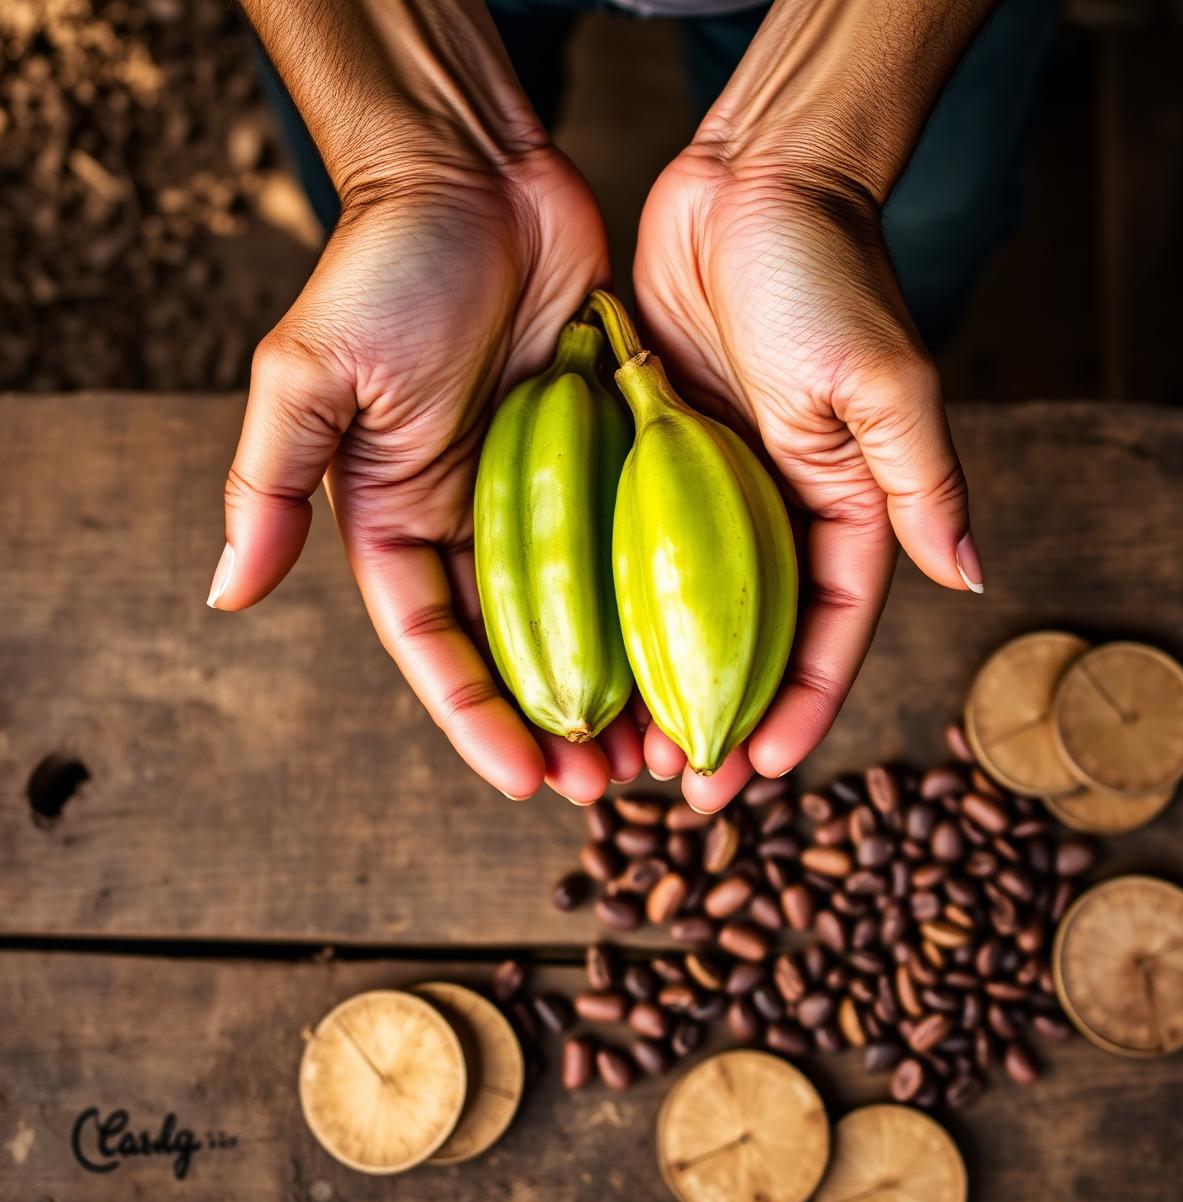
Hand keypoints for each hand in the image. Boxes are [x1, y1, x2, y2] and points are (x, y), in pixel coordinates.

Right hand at [209, 152, 643, 801]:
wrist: (474, 176)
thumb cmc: (385, 268)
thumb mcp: (309, 376)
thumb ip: (266, 485)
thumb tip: (225, 593)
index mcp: (397, 518)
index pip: (434, 643)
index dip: (475, 717)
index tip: (523, 780)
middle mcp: (472, 519)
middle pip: (518, 646)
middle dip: (556, 721)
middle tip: (607, 783)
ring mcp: (544, 491)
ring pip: (586, 611)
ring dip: (619, 680)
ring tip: (661, 746)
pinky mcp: (604, 453)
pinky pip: (634, 542)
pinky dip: (661, 600)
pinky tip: (697, 648)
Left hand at [632, 149, 979, 810]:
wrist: (751, 181)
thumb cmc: (823, 271)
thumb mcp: (883, 379)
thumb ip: (922, 478)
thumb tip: (973, 574)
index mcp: (844, 505)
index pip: (827, 630)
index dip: (799, 705)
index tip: (757, 769)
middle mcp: (779, 509)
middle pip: (753, 638)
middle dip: (722, 714)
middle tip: (677, 785)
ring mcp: (714, 488)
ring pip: (688, 609)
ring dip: (659, 678)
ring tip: (621, 745)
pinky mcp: (658, 455)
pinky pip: (634, 548)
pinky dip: (615, 606)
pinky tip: (579, 653)